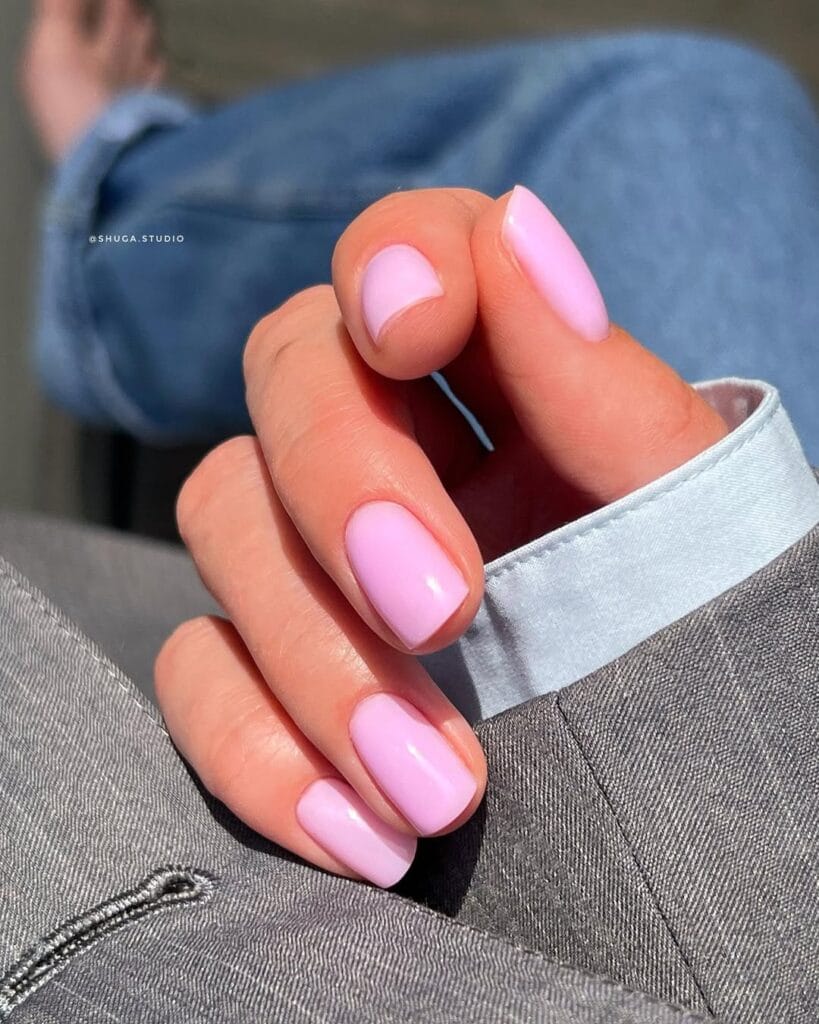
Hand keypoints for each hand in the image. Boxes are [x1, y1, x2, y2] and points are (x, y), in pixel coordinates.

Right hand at [155, 186, 727, 886]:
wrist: (689, 788)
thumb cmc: (706, 621)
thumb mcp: (683, 513)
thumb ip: (603, 385)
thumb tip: (519, 229)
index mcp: (503, 374)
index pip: (408, 250)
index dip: (391, 263)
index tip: (412, 330)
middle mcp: (393, 442)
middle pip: (287, 377)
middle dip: (345, 484)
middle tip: (443, 609)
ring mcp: (317, 554)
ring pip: (222, 522)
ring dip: (314, 655)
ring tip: (440, 789)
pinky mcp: (269, 667)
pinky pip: (196, 671)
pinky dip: (259, 751)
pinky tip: (360, 837)